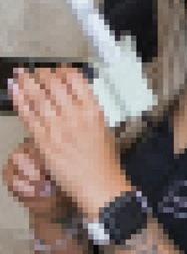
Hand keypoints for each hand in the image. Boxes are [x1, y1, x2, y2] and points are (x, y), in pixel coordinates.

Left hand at [8, 68, 128, 219]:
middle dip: (41, 74)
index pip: (75, 79)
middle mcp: (75, 114)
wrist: (98, 185)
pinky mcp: (44, 142)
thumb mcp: (103, 126)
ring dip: (27, 83)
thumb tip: (75, 98)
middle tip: (33, 69)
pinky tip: (15, 92)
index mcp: (92, 108)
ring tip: (20, 74)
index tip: (56, 69)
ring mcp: (58, 128)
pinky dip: (21, 102)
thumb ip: (88, 110)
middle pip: (54, 85)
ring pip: (39, 98)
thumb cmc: (104, 160)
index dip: (62, 70)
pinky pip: (29, 117)